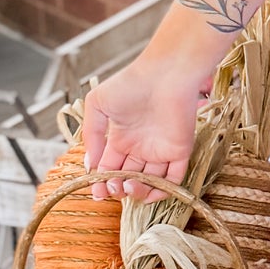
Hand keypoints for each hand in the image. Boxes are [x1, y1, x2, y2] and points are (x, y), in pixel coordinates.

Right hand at [80, 57, 209, 202]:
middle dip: (117, 188)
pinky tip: (148, 193)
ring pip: (149, 181)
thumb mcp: (97, 104)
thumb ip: (90, 135)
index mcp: (121, 138)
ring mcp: (160, 150)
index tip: (96, 191)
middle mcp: (140, 146)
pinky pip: (174, 178)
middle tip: (112, 188)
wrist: (164, 75)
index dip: (102, 182)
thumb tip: (90, 164)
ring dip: (137, 192)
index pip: (110, 167)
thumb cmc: (130, 84)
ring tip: (127, 187)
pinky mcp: (179, 151)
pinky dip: (163, 191)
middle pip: (128, 177)